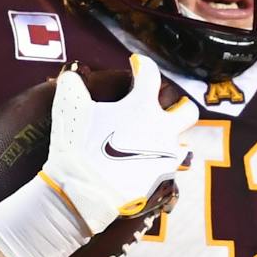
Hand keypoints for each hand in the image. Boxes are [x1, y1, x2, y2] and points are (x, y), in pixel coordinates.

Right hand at [42, 56, 196, 236]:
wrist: (85, 192)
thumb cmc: (79, 147)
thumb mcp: (68, 109)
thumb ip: (72, 85)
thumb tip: (72, 75)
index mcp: (142, 106)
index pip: (151, 74)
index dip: (142, 65)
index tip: (137, 64)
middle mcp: (162, 128)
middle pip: (187, 111)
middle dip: (179, 105)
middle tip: (168, 105)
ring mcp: (166, 155)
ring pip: (183, 142)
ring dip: (172, 138)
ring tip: (156, 139)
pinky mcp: (162, 178)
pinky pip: (171, 167)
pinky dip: (162, 162)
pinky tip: (148, 163)